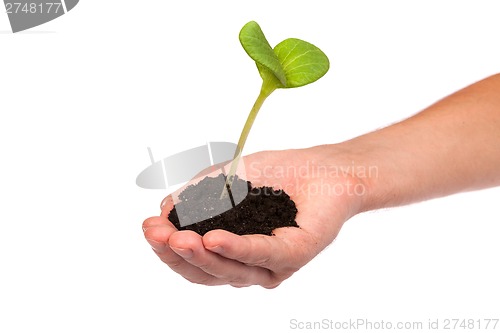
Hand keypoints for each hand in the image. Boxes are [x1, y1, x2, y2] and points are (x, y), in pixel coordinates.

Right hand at [142, 146, 367, 287]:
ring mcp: (272, 264)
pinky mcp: (295, 255)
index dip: (167, 246)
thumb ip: (199, 195)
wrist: (326, 167)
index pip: (193, 258)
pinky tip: (213, 238)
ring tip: (178, 238)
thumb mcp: (228, 179)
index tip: (148, 226)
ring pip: (229, 270)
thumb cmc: (280, 174)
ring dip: (200, 254)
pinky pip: (261, 254)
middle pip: (205, 271)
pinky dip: (235, 247)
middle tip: (155, 233)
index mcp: (231, 251)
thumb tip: (165, 208)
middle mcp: (249, 264)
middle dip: (176, 253)